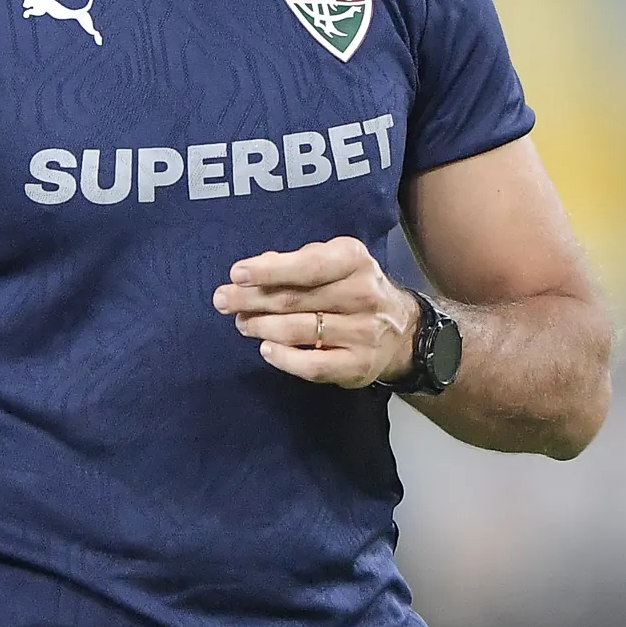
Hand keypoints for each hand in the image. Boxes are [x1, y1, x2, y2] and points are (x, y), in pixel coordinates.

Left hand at [213, 236, 420, 388]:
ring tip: (241, 323)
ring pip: (299, 331)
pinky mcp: (357, 365)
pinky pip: (312, 365)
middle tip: (223, 300)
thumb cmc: (353, 289)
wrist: (402, 329)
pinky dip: (284, 358)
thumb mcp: (333, 263)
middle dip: (252, 300)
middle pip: (295, 299)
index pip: (308, 265)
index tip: (237, 274)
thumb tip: (253, 270)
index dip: (270, 270)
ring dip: (262, 327)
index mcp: (355, 261)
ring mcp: (363, 333)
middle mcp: (363, 295)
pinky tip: (266, 349)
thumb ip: (295, 263)